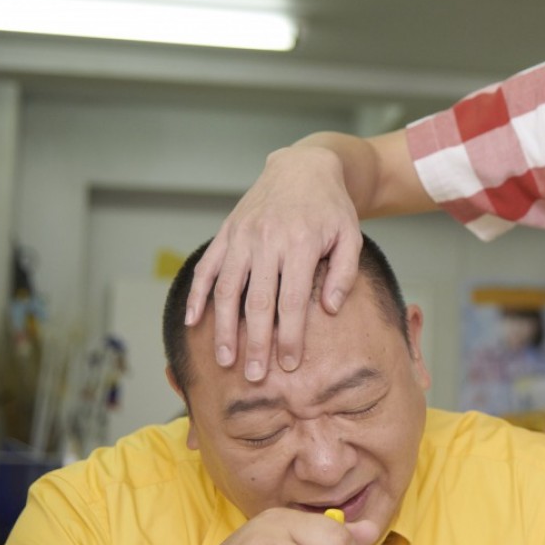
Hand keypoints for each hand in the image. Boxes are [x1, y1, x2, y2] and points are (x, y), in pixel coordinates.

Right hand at [185, 144, 363, 379]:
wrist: (304, 167)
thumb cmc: (332, 209)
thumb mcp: (350, 236)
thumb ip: (343, 274)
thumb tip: (329, 310)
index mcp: (301, 244)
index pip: (293, 300)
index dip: (290, 335)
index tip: (289, 364)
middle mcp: (268, 240)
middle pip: (258, 301)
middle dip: (256, 342)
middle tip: (255, 377)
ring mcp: (243, 236)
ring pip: (227, 289)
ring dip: (224, 328)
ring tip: (225, 360)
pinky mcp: (227, 232)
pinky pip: (208, 267)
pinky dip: (197, 295)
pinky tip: (193, 323)